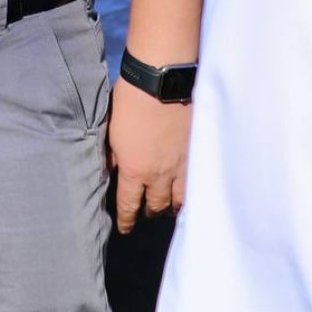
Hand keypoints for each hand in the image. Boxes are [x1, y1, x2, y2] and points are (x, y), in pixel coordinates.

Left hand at [107, 82, 190, 232]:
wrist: (162, 82)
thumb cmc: (130, 101)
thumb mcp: (112, 131)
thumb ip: (113, 155)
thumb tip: (111, 169)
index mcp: (134, 170)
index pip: (129, 205)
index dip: (127, 220)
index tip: (125, 229)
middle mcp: (159, 175)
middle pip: (156, 206)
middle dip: (150, 212)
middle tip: (147, 214)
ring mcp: (182, 167)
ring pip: (180, 200)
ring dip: (173, 207)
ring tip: (170, 208)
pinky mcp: (199, 155)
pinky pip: (198, 183)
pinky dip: (192, 193)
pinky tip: (191, 194)